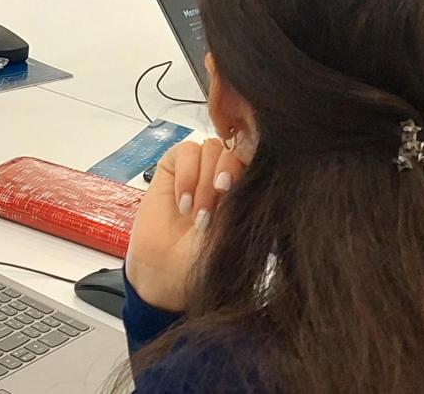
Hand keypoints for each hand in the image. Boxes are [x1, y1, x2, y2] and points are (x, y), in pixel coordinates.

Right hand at [124, 138, 244, 313]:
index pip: (255, 161)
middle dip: (225, 175)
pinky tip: (182, 204)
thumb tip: (252, 166)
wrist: (168, 275)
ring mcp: (199, 171)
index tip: (237, 190)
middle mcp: (225, 177)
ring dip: (204, 181)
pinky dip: (186, 175)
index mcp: (247, 191)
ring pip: (211, 148)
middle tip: (216, 205)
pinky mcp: (173, 169)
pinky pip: (185, 151)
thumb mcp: (235, 231)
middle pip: (234, 149)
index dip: (249, 167)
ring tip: (196, 215)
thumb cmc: (207, 261)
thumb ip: (243, 197)